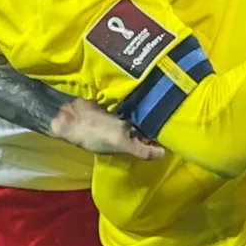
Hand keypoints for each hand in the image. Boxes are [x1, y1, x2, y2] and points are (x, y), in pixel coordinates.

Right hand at [51, 96, 165, 160]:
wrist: (71, 118)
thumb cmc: (96, 133)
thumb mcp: (120, 142)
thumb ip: (141, 150)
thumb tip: (163, 154)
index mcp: (129, 143)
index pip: (150, 140)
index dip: (161, 134)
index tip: (175, 125)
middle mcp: (126, 131)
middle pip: (146, 125)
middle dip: (156, 118)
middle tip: (173, 104)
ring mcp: (119, 117)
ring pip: (138, 113)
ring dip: (146, 106)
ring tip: (162, 95)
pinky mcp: (113, 104)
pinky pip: (128, 102)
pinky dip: (134, 98)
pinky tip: (143, 90)